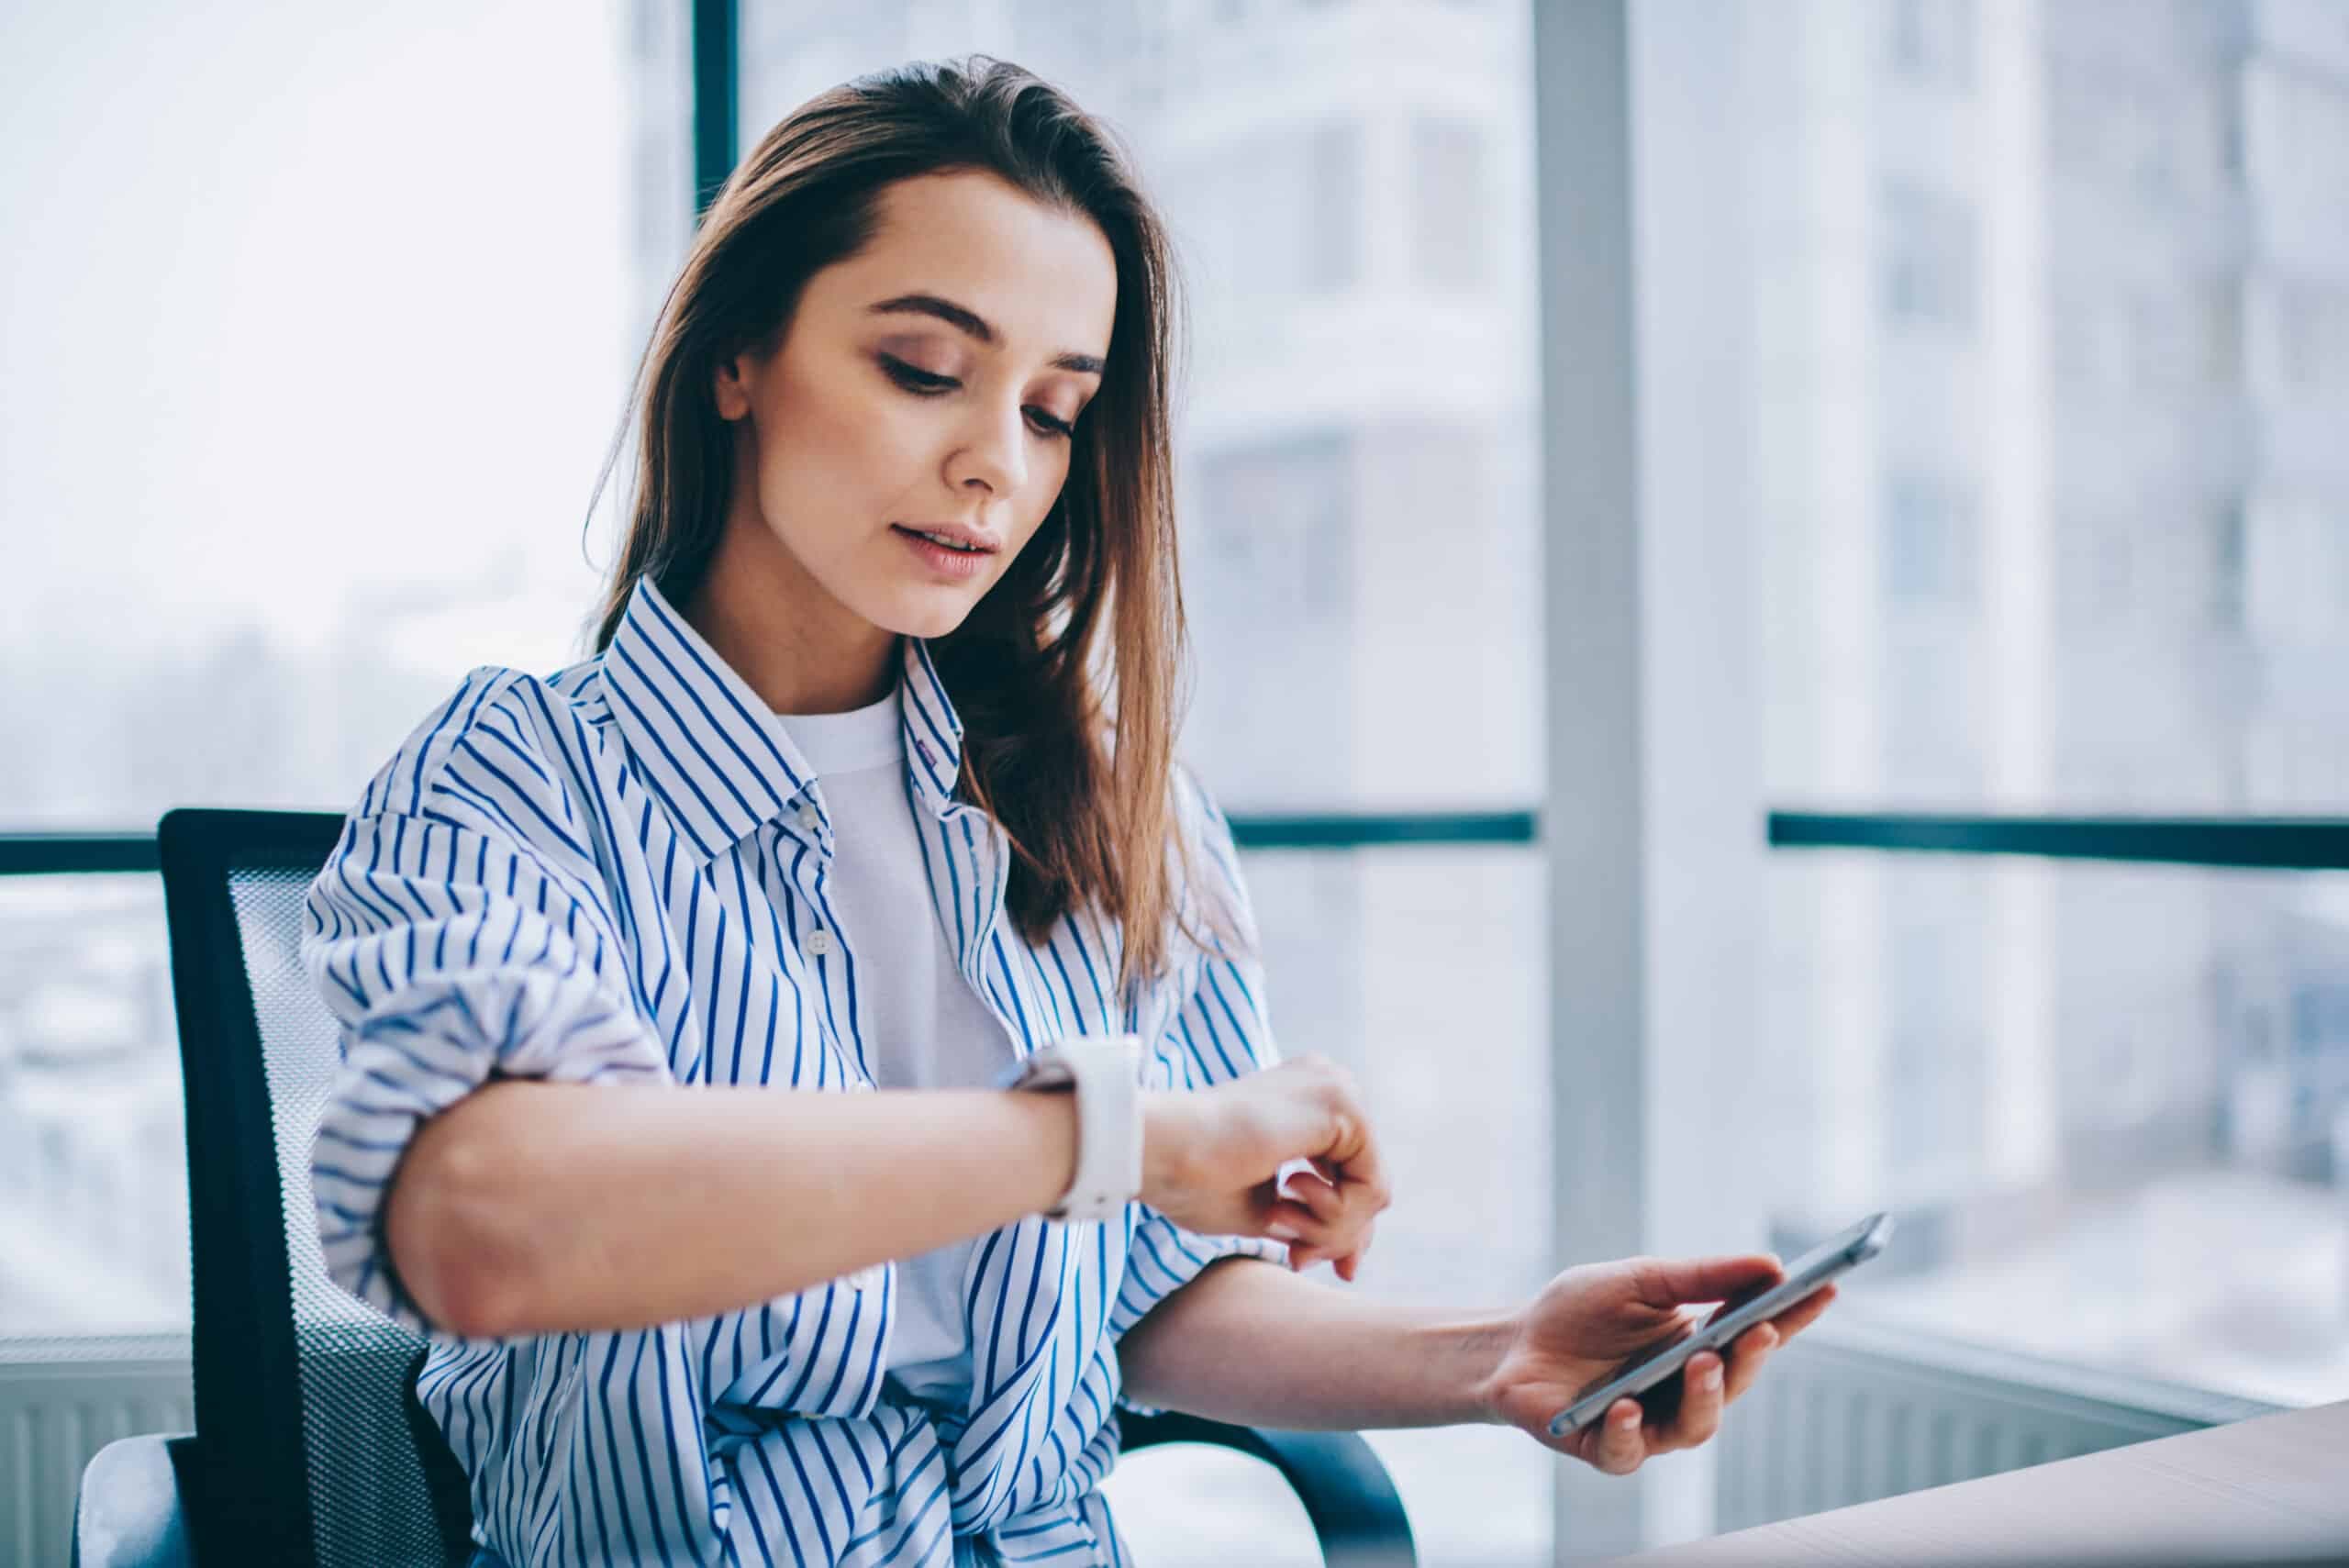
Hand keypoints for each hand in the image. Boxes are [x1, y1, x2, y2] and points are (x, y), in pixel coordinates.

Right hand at [1139, 1054, 1387, 1275]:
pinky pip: (1373, 1187)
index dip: (1346, 1228)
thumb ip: (1313, 1222)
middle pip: (1369, 1182)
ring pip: (1374, 1189)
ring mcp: (1339, 1090)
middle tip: (1297, 1258)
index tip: (1329, 1268)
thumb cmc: (1194, 1180)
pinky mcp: (1343, 1107)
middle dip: (1340, 1234)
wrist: (1162, 1150)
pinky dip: (1335, 1216)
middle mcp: (1328, 1085)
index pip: (1353, 1172)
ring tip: (1281, 1220)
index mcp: (1305, 1101)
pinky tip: (1286, 1201)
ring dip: (1330, 1229)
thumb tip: (1354, 1258)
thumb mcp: (1267, 1210)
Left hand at [1479, 1254, 1837, 1474]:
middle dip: (1750, 1359)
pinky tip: (1628, 1406)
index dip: (1794, 1316)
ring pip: (1694, 1427)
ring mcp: (1650, 1423)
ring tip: (1701, 1363)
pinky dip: (1632, 1429)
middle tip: (1759, 1331)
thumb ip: (1697, 1277)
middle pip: (1733, 1384)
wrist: (1510, 1344)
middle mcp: (1684, 1390)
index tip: (1826, 1287)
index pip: (1757, 1333)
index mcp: (1699, 1345)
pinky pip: (1630, 1450)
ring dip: (1703, 1397)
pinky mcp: (1608, 1448)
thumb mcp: (1637, 1280)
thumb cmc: (1578, 1311)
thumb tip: (1768, 1264)